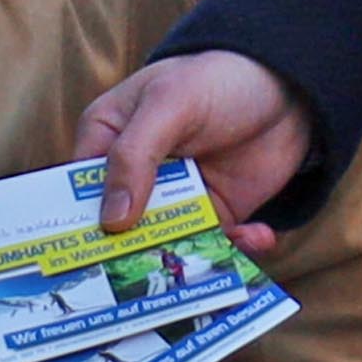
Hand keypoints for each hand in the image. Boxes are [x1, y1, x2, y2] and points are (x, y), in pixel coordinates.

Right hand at [73, 50, 315, 249]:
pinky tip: (258, 236)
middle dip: (132, 257)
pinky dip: (236, 248)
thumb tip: (112, 221)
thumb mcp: (169, 104)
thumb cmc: (216, 77)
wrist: (285, 84)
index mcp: (107, 140)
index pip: (77, 191)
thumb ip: (135, 155)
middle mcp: (134, 176)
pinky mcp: (214, 213)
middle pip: (118, 231)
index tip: (81, 263)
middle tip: (146, 284)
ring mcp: (175, 198)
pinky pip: (215, 244)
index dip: (76, 226)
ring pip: (166, 245)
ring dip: (187, 260)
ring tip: (209, 266)